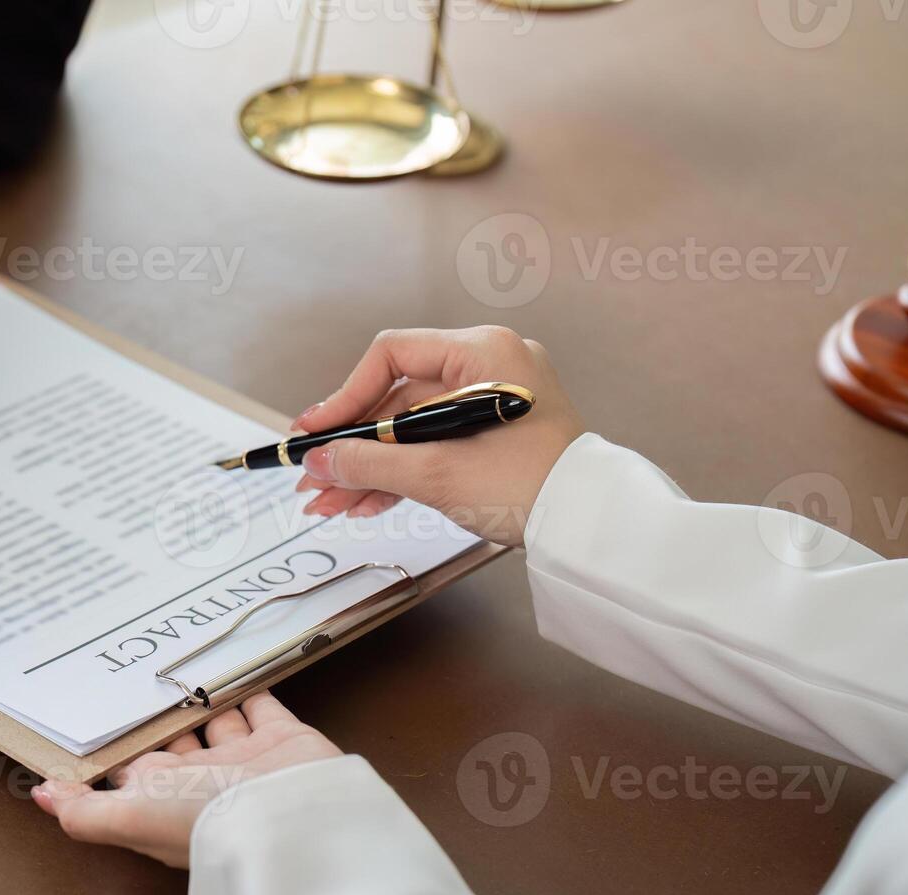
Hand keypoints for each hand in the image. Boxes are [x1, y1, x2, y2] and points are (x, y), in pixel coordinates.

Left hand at [32, 691, 341, 867]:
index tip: (95, 707)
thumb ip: (85, 810)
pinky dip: (248, 686)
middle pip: (172, 741)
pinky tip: (232, 664)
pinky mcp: (281, 740)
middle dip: (157, 715)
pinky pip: (262, 706)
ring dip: (201, 699)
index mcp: (162, 796)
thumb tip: (41, 796)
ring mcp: (243, 759)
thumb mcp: (133, 816)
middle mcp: (201, 779)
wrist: (294, 819)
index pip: (130, 766)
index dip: (113, 744)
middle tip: (138, 675)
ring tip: (182, 663)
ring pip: (215, 721)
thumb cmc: (209, 819)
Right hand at [292, 327, 585, 547]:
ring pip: (414, 427)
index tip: (316, 434)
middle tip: (314, 477)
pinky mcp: (499, 433)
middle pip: (398, 397)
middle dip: (353, 444)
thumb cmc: (534, 489)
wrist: (593, 530)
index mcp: (483, 352)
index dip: (346, 396)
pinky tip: (366, 501)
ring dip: (372, 465)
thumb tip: (319, 461)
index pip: (392, 356)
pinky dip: (404, 471)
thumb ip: (369, 463)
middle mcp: (491, 365)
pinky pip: (438, 442)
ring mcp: (496, 400)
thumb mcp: (437, 475)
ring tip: (330, 502)